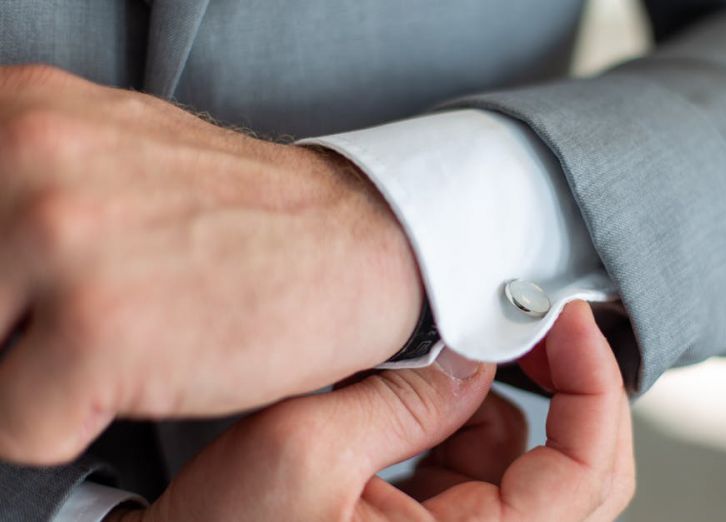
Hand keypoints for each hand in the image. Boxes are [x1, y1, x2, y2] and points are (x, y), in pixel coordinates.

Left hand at [0, 65, 422, 463]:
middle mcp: (24, 159)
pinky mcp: (102, 332)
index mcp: (14, 112)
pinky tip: (144, 373)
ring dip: (34, 377)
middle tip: (84, 318)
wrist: (362, 243)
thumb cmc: (243, 216)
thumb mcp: (103, 158)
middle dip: (8, 332)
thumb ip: (11, 191)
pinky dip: (72, 425)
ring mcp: (62, 242)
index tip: (28, 298)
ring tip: (117, 341)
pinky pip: (16, 430)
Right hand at [108, 301, 634, 521]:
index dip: (595, 386)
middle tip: (539, 324)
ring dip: (507, 400)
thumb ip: (404, 399)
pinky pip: (484, 466)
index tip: (571, 318)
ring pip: (534, 465)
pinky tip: (428, 391)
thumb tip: (477, 358)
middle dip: (569, 390)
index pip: (585, 474)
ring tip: (453, 357)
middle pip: (583, 474)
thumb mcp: (305, 450)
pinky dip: (469, 418)